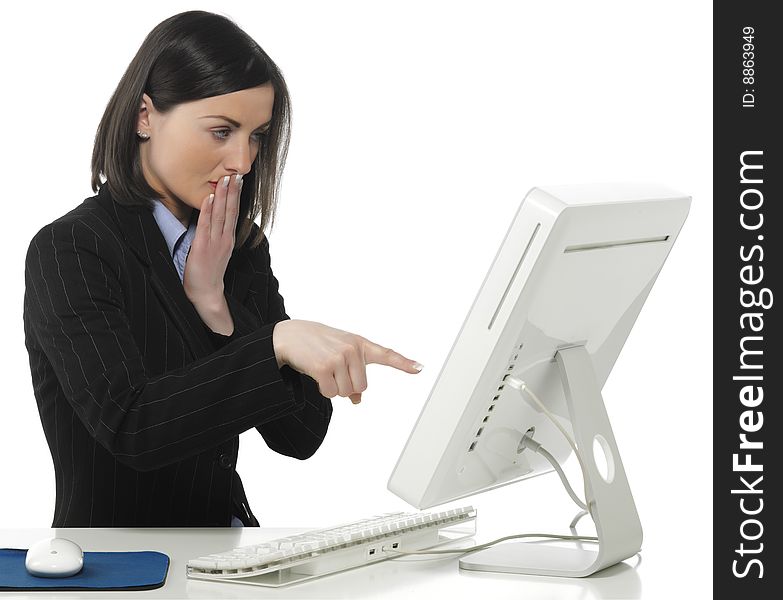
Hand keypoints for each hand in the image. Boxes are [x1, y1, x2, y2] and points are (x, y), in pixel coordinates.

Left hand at [183, 173, 242, 303]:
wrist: (207, 293)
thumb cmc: (208, 273)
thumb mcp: (216, 252)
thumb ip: (216, 236)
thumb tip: (212, 221)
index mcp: (228, 239)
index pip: (233, 213)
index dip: (236, 196)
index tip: (238, 180)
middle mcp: (225, 239)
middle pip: (230, 211)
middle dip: (233, 191)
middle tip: (236, 174)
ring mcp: (215, 243)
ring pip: (220, 215)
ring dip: (223, 196)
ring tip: (225, 180)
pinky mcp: (203, 247)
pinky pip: (206, 226)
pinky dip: (208, 211)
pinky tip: (210, 198)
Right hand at [273, 320, 422, 403]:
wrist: (288, 335)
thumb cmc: (316, 345)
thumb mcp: (338, 354)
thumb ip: (353, 373)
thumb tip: (357, 400)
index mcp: (360, 344)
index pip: (386, 354)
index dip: (404, 363)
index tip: (420, 368)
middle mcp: (353, 349)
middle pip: (361, 387)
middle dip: (346, 385)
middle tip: (332, 371)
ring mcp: (339, 357)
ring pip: (345, 392)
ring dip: (332, 387)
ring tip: (322, 369)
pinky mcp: (324, 367)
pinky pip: (330, 393)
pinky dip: (322, 389)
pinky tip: (315, 372)